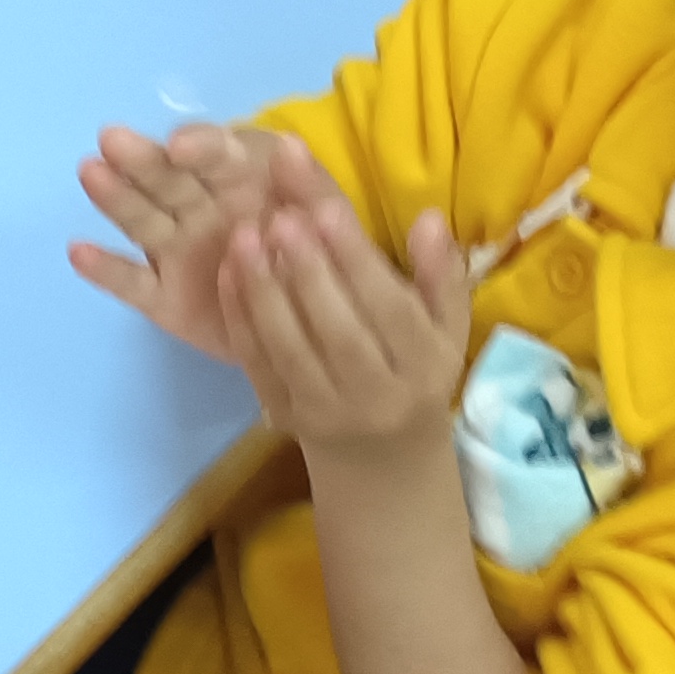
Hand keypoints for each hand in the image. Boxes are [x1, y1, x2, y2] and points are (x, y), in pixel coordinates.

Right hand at [70, 123, 334, 359]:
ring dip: (115, 197)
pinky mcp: (164, 300)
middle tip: (111, 139)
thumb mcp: (331, 216)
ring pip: (142, 221)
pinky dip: (104, 270)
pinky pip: (130, 283)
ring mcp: (178, 254)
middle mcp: (199, 208)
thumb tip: (289, 146)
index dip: (198, 148)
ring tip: (90, 173)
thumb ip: (311, 185)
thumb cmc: (319, 252)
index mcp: (238, 179)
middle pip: (167, 180)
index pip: (217, 157)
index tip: (179, 147)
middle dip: (141, 160)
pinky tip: (77, 252)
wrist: (315, 324)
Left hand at [230, 191, 473, 456]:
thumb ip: (441, 274)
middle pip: (339, 331)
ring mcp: (327, 412)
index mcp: (428, 368)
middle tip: (279, 218)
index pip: (392, 311)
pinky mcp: (286, 418)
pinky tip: (229, 272)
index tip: (325, 211)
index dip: (358, 261)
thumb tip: (430, 218)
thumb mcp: (445, 329)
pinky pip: (258, 364)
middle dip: (306, 271)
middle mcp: (380, 397)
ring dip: (263, 290)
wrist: (384, 462)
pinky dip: (240, 317)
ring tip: (245, 236)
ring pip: (291, 349)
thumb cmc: (417, 374)